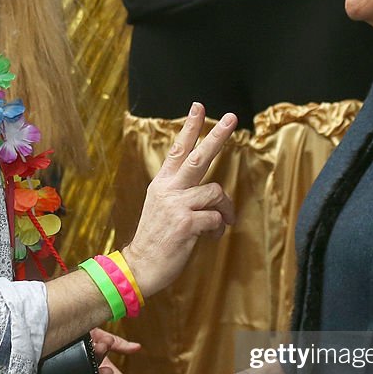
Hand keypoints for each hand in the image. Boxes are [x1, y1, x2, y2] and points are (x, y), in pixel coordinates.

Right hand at [124, 103, 236, 298]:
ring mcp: (176, 205)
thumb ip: (181, 194)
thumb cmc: (156, 239)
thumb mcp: (162, 208)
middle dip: (217, 136)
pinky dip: (218, 229)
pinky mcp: (185, 223)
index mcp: (162, 184)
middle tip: (232, 118)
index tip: (199, 106)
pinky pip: (215, 218)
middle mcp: (168, 190)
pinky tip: (210, 236)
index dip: (190, 127)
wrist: (140, 266)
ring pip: (215, 192)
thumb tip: (209, 191)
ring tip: (223, 222)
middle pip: (197, 157)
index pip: (177, 149)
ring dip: (225, 209)